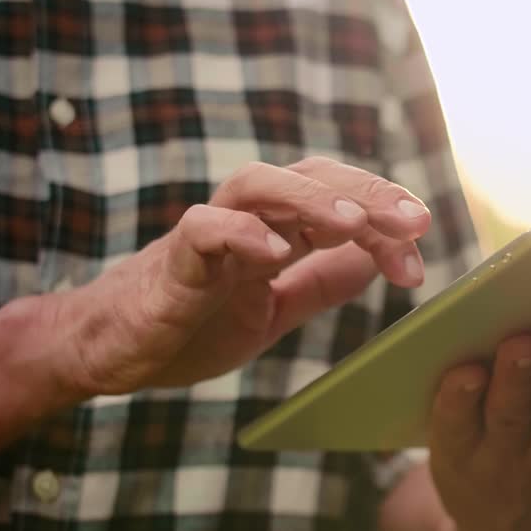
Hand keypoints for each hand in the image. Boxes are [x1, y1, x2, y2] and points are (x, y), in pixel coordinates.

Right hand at [49, 157, 431, 396]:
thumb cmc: (190, 324)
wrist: (111, 352)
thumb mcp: (274, 308)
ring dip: (312, 199)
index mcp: (276, 230)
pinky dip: (240, 233)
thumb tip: (378, 260)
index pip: (340, 203)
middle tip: (414, 220)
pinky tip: (275, 252)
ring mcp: (207, 233)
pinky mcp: (172, 260)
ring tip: (355, 224)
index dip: (384, 221)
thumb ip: (321, 283)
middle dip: (367, 195)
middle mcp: (247, 218)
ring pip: (260, 186)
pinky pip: (203, 229)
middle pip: (311, 179)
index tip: (419, 255)